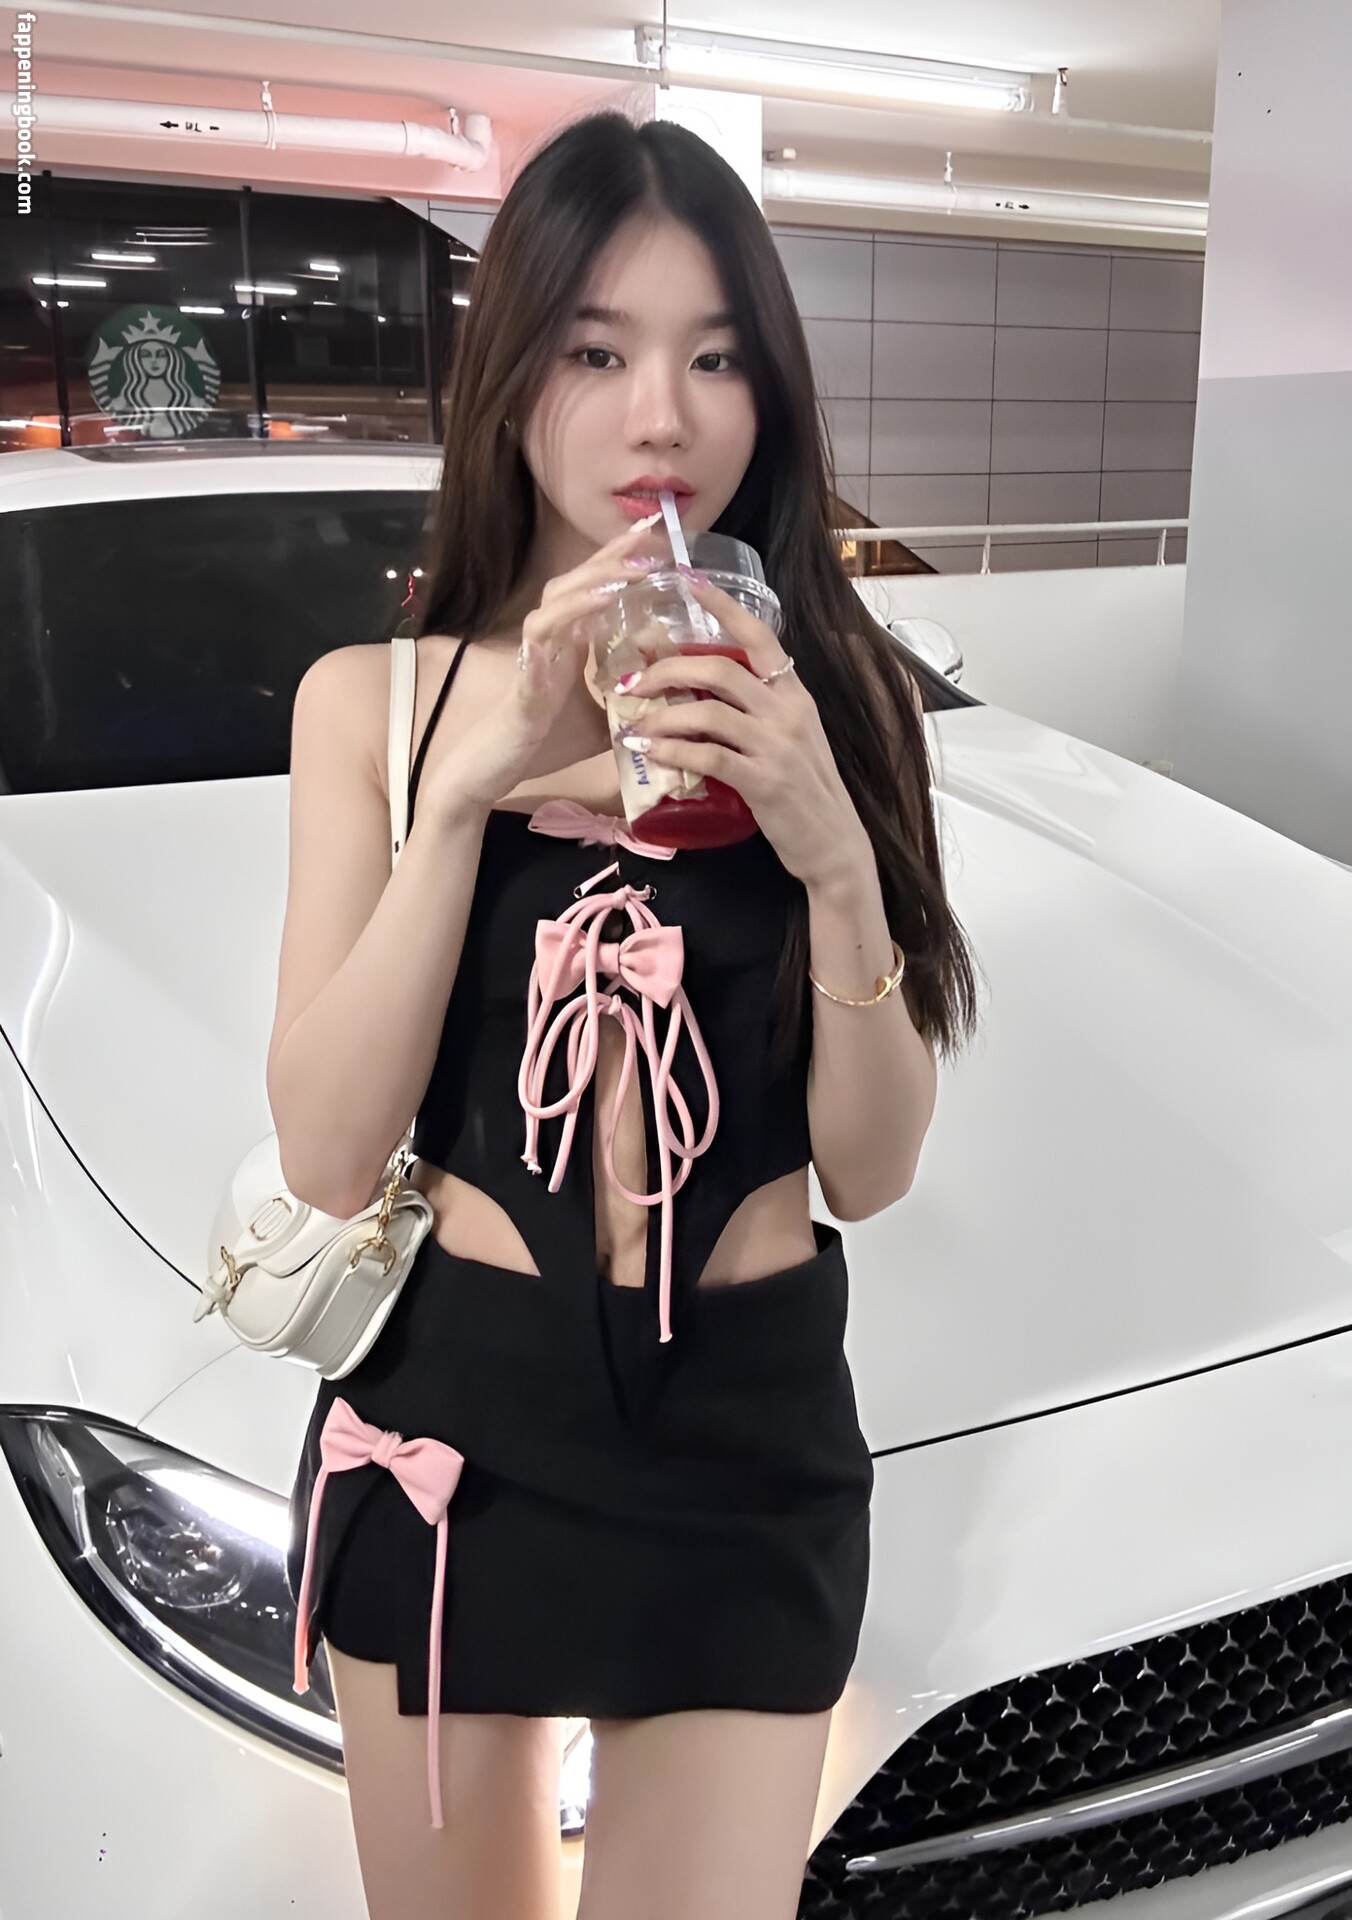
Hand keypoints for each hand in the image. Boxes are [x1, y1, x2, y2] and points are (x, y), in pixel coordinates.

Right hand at [419, 516, 664, 822]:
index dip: (621, 556)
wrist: (493, 770)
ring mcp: (534, 654)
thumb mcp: (602, 721)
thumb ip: (629, 702)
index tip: (654, 530)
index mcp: (571, 643)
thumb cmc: (542, 742)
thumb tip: (671, 700)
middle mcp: (552, 639)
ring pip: (557, 600)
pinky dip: (565, 620)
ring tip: (630, 571)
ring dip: (593, 582)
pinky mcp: (523, 679)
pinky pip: (539, 639)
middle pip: (579, 581)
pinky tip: (592, 608)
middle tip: (649, 534)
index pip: (597, 588)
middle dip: (613, 556)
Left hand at [617, 575, 871, 889]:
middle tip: (633, 680)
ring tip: (633, 726)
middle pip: (720, 670)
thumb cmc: (807, 793)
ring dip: (662, 717)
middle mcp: (788, 712)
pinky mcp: (763, 782)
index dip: (724, 607)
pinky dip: (673, 753)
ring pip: (708, 713)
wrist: (835, 845)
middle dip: (668, 669)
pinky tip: (650, 755)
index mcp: (795, 694)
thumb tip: (708, 690)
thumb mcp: (793, 738)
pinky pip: (708, 757)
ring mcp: (777, 747)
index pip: (759, 636)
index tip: (690, 582)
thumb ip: (761, 709)